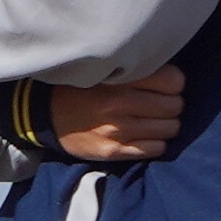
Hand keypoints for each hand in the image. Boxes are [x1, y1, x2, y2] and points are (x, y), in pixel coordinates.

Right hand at [49, 65, 182, 163]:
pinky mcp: (113, 151)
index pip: (174, 81)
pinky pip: (155, 149)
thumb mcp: (107, 70)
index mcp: (120, 79)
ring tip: (152, 122)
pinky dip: (156, 143)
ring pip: (169, 129)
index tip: (163, 87)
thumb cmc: (83, 88)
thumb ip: (138, 71)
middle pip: (174, 106)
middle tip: (159, 105)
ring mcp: (117, 130)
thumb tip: (174, 79)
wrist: (45, 115)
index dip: (173, 84)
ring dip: (165, 125)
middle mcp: (120, 104)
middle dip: (171, 105)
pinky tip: (145, 137)